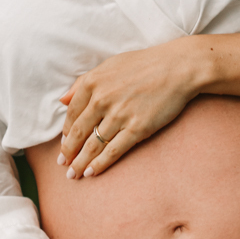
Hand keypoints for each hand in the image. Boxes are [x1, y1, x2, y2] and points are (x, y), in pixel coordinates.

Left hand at [59, 40, 202, 177]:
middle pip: (79, 132)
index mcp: (93, 83)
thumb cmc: (143, 65)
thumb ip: (83, 82)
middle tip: (63, 165)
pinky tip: (92, 172)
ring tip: (75, 174)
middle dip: (68, 152)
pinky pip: (114, 151)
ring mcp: (120, 115)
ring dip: (81, 162)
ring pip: (93, 145)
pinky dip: (100, 164)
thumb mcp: (109, 66)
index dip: (66, 133)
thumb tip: (62, 100)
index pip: (72, 114)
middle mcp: (102, 99)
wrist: (177, 68)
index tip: (64, 144)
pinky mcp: (137, 128)